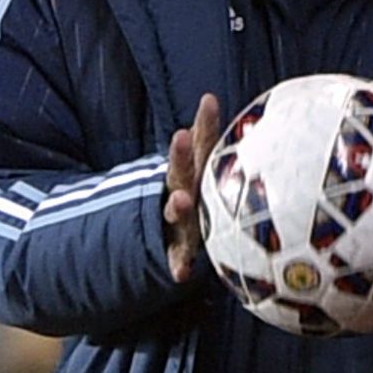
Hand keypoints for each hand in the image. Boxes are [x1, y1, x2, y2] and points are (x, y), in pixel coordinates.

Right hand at [162, 93, 221, 282]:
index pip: (200, 143)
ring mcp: (177, 221)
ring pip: (175, 212)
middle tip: (178, 136)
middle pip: (181, 172)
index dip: (205, 123)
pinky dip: (178, 264)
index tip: (209, 101)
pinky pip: (176, 257)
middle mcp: (182, 192)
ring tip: (179, 200)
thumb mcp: (198, 166)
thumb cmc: (193, 192)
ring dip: (176, 206)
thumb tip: (212, 99)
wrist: (160, 232)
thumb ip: (205, 138)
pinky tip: (181, 274)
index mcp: (192, 171)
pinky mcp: (177, 249)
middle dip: (180, 156)